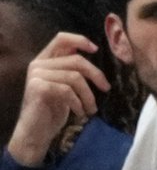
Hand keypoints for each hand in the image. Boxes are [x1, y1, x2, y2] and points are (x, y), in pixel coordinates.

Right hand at [6, 33, 109, 166]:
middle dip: (96, 75)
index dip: (80, 40)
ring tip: (91, 109)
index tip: (96, 50)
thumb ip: (71, 70)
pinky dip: (79, 104)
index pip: (61, 39)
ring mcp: (37, 75)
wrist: (36, 131)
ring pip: (75, 77)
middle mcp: (38, 64)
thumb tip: (89, 54)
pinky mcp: (38, 87)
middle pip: (76, 60)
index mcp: (45, 60)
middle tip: (106, 89)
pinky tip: (79, 114)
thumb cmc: (53, 110)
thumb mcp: (65, 87)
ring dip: (89, 96)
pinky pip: (68, 91)